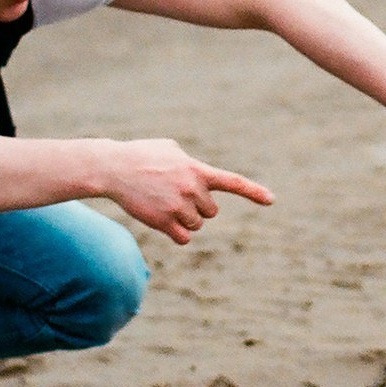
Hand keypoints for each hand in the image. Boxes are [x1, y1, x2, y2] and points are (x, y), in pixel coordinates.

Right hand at [95, 138, 272, 243]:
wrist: (113, 168)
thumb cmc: (140, 155)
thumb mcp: (170, 148)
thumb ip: (189, 161)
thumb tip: (195, 171)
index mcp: (197, 170)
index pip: (233, 181)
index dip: (253, 192)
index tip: (271, 200)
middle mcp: (193, 189)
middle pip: (211, 211)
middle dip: (198, 207)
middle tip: (175, 195)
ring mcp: (179, 207)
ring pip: (197, 225)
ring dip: (184, 219)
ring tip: (162, 203)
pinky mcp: (165, 222)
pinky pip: (184, 238)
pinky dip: (178, 234)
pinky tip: (162, 219)